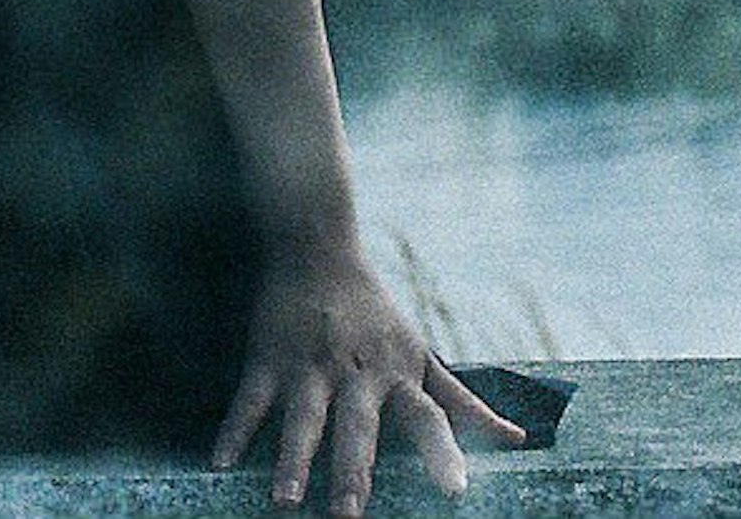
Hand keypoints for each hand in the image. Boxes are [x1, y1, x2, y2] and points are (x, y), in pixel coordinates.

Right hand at [212, 247, 531, 514]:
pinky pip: (251, 400)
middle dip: (353, 470)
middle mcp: (357, 373)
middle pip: (357, 427)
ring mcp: (309, 366)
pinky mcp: (268, 358)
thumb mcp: (423, 355)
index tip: (457, 490)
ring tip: (286, 501)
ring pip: (302, 417)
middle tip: (350, 516)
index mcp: (399, 376)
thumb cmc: (376, 315)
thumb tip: (519, 441)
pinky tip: (221, 463)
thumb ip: (464, 404)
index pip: (429, 417)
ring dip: (292, 459)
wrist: (317, 248)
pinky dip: (234, 431)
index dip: (444, 451)